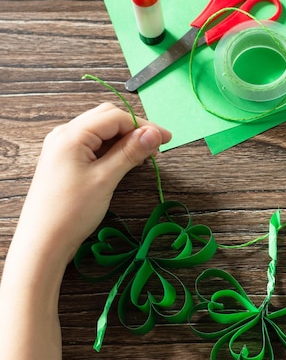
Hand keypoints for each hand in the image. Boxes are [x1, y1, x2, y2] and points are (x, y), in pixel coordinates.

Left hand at [14, 103, 171, 266]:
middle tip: (156, 147)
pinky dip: (112, 149)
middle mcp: (64, 135)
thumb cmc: (71, 211)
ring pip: (100, 131)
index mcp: (71, 135)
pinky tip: (125, 161)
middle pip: (106, 118)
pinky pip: (92, 145)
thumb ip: (130, 152)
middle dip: (134, 129)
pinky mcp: (65, 161)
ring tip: (144, 155)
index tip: (167, 139)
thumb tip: (154, 134)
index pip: (115, 117)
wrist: (44, 241)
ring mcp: (62, 148)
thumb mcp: (105, 179)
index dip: (144, 126)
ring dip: (124, 139)